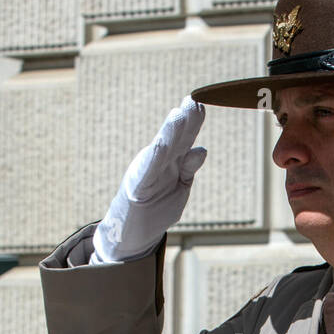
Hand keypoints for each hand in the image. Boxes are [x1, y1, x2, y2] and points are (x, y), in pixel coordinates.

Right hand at [91, 96, 207, 263]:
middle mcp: (158, 163)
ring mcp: (147, 174)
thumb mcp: (179, 186)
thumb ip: (188, 168)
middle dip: (185, 121)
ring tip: (178, 114)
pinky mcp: (138, 189)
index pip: (184, 139)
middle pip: (175, 140)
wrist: (130, 234)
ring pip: (161, 151)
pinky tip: (159, 143)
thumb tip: (201, 149)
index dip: (193, 122)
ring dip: (170, 133)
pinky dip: (153, 157)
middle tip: (194, 100)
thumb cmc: (155, 208)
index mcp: (170, 162)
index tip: (202, 102)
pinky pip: (147, 172)